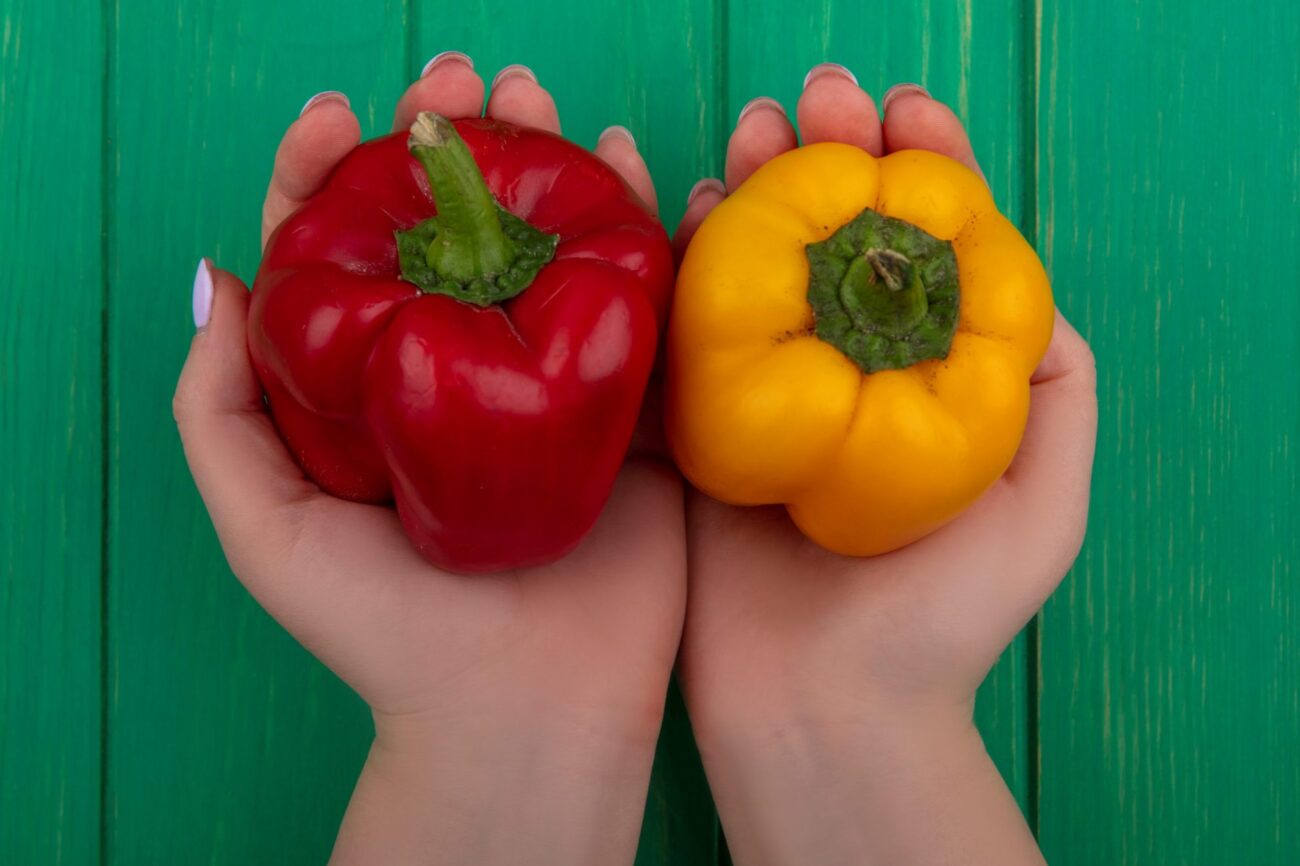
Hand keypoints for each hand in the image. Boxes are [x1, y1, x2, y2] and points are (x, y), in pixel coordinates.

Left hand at [175, 55, 683, 865]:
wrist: (521, 711)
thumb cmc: (385, 636)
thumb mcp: (263, 529)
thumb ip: (218, 411)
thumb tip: (213, 277)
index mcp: (375, 392)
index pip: (344, 260)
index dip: (332, 177)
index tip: (336, 115)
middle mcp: (465, 375)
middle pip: (456, 234)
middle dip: (453, 145)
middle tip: (458, 79)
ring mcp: (552, 387)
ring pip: (548, 248)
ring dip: (545, 160)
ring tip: (534, 95)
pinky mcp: (633, 409)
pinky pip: (641, 301)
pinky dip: (641, 228)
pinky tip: (631, 165)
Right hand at [673, 69, 1096, 865]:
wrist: (823, 712)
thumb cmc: (939, 622)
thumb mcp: (1044, 509)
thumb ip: (1053, 393)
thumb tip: (1025, 281)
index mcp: (928, 386)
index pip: (931, 254)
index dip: (924, 173)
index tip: (908, 114)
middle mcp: (850, 379)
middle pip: (840, 245)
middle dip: (831, 159)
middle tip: (815, 96)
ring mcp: (774, 398)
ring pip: (764, 267)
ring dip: (759, 187)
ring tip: (756, 127)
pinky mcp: (704, 426)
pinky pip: (694, 325)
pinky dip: (693, 260)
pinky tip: (699, 202)